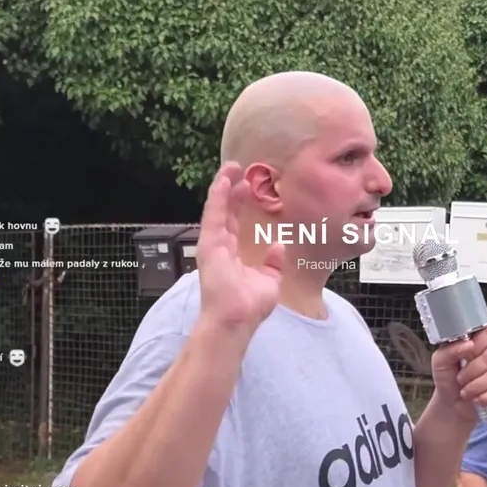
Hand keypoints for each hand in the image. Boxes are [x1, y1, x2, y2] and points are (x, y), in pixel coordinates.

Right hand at [195, 162, 285, 330]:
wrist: (237, 319)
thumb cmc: (249, 306)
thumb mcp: (268, 280)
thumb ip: (272, 263)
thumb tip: (277, 246)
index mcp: (231, 254)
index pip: (234, 221)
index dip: (240, 202)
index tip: (248, 185)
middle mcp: (220, 247)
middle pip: (225, 211)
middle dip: (232, 189)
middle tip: (240, 169)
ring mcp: (213, 245)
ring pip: (217, 208)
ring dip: (223, 187)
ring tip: (231, 167)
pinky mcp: (209, 245)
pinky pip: (213, 215)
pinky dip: (217, 197)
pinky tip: (223, 181)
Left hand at [429, 326, 486, 422]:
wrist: (452, 402)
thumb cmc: (447, 378)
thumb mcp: (440, 362)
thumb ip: (451, 349)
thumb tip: (469, 344)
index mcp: (477, 340)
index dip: (478, 345)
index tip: (465, 357)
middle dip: (474, 371)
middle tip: (460, 379)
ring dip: (478, 386)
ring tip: (465, 392)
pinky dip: (486, 396)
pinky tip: (476, 399)